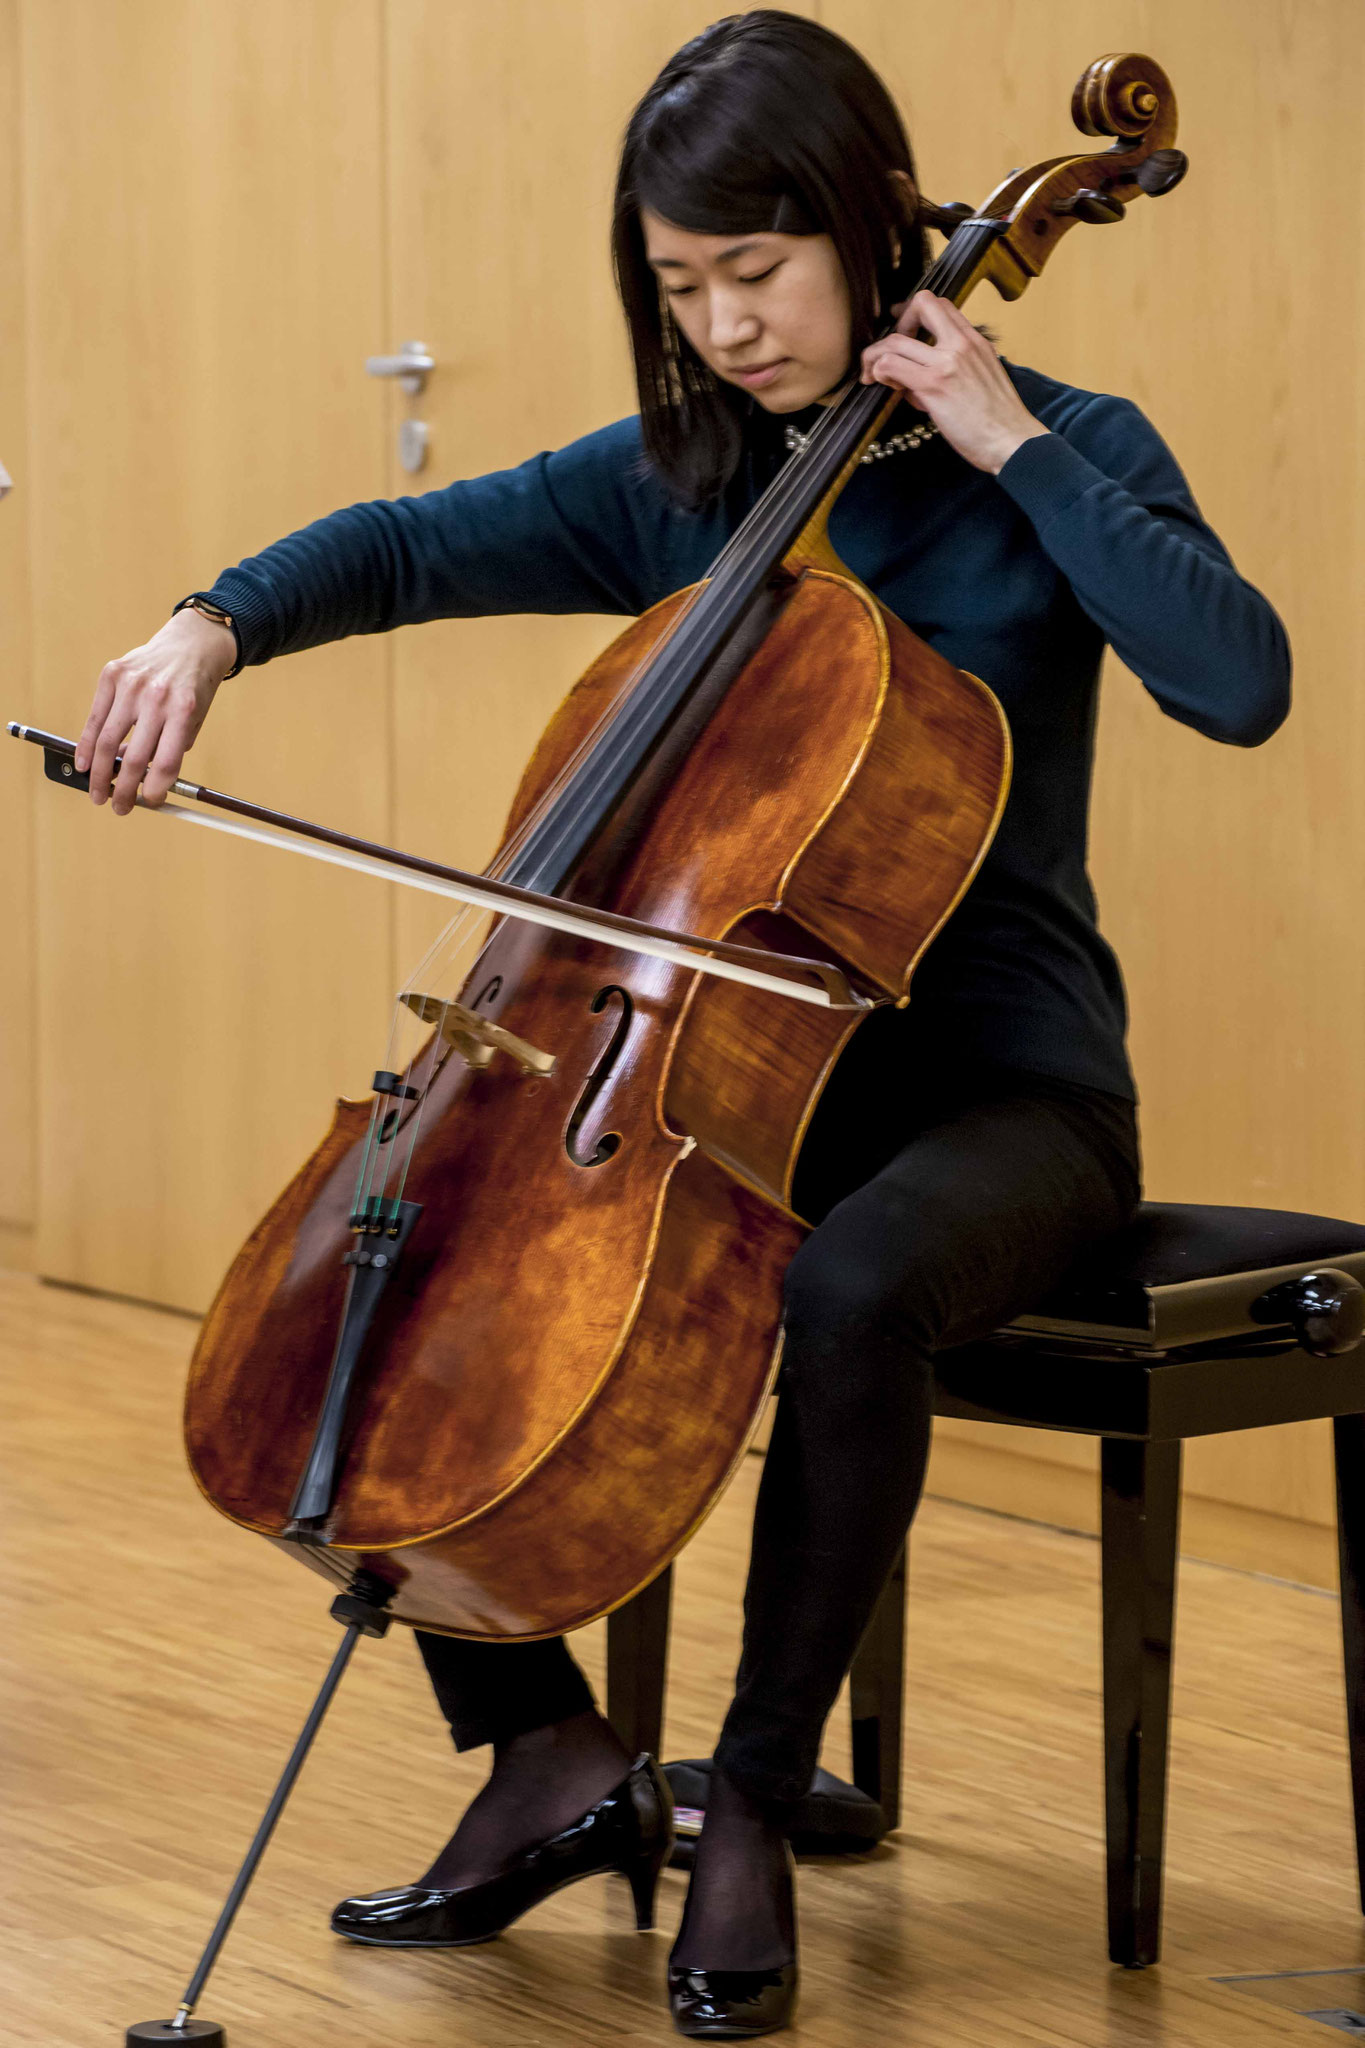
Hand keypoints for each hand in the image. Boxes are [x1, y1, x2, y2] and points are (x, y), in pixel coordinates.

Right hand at [75, 608, 235, 814]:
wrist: (192, 643)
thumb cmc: (195, 687)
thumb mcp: (195, 719)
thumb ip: (170, 748)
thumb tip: (136, 779)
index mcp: (184, 710)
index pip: (165, 763)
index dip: (155, 790)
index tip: (149, 803)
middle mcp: (156, 697)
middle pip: (133, 758)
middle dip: (124, 791)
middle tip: (119, 808)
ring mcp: (130, 685)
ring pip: (106, 741)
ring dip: (100, 775)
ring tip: (98, 794)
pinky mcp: (112, 675)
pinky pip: (94, 718)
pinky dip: (86, 746)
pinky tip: (83, 764)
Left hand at [860, 291, 1049, 474]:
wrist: (1013, 440)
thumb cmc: (998, 420)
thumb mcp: (984, 379)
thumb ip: (954, 369)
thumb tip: (916, 379)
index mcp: (975, 342)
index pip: (942, 305)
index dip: (915, 312)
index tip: (904, 329)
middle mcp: (961, 344)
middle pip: (921, 303)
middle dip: (897, 322)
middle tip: (890, 350)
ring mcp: (946, 363)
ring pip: (895, 341)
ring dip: (875, 356)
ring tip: (875, 376)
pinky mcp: (933, 386)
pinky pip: (890, 365)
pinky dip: (878, 372)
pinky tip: (884, 386)